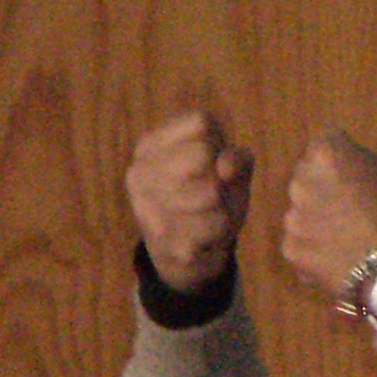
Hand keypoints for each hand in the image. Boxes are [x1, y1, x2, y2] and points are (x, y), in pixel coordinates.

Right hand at [126, 111, 253, 293]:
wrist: (187, 255)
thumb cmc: (212, 197)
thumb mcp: (231, 169)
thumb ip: (236, 157)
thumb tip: (224, 167)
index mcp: (151, 145)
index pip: (201, 122)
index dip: (220, 141)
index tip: (213, 160)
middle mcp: (139, 172)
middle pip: (201, 152)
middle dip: (219, 171)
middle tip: (213, 189)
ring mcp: (146, 207)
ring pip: (209, 191)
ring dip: (222, 204)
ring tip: (210, 212)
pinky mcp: (164, 240)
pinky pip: (214, 225)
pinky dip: (220, 230)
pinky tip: (204, 235)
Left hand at [281, 128, 376, 292]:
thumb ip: (359, 162)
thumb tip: (347, 166)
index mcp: (326, 154)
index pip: (324, 141)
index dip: (340, 155)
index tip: (352, 170)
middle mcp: (300, 180)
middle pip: (306, 175)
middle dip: (322, 185)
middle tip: (347, 204)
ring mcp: (291, 217)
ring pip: (301, 210)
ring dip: (316, 217)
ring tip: (343, 236)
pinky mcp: (289, 249)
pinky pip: (300, 241)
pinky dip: (313, 247)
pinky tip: (336, 256)